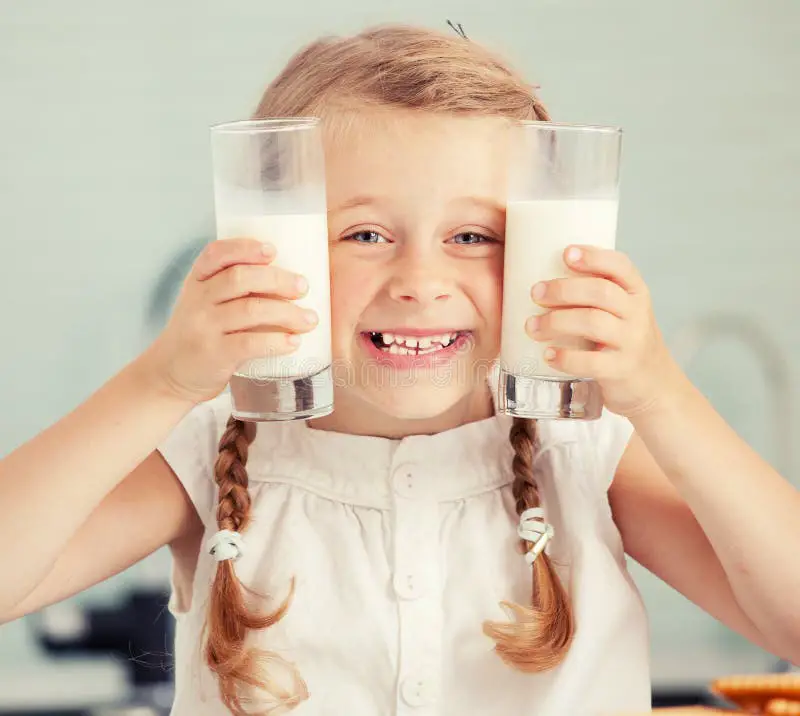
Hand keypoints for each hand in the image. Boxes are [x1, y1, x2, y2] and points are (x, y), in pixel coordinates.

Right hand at [140, 238, 317, 404]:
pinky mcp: (214, 354)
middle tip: (303, 287)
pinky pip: (250, 343)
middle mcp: (198, 300)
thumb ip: (230, 290)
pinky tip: (293, 342)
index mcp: (197, 281)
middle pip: (240, 279)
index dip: (245, 248)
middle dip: (278, 280)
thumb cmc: (197, 335)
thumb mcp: (203, 304)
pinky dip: (276, 341)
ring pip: (251, 310)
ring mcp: (205, 327)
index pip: (216, 254)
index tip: (272, 250)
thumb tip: (287, 281)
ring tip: (309, 319)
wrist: (168, 375)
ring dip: (287, 313)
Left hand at [525, 244, 683, 416]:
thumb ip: (595, 294)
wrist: (654, 385)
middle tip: (536, 293)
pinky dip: (565, 357)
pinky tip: (547, 355)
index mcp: (635, 293)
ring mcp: (631, 343)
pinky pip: (591, 362)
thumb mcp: (621, 311)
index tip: (566, 253)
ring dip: (556, 322)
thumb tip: (542, 277)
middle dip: (563, 290)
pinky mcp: (621, 370)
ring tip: (532, 326)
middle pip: (600, 292)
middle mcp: (637, 314)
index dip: (593, 257)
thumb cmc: (623, 340)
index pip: (620, 266)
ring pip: (592, 323)